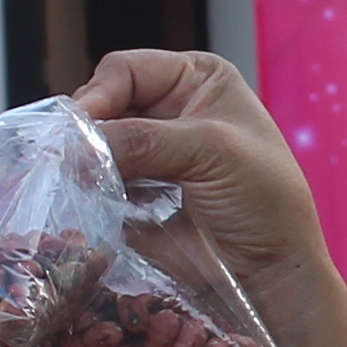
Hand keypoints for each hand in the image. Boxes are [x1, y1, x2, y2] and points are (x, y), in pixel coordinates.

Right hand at [77, 50, 332, 308]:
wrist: (272, 276)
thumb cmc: (264, 201)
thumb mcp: (211, 151)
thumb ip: (143, 139)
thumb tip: (74, 144)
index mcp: (198, 79)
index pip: (127, 70)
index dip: (99, 94)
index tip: (79, 127)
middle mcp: (172, 109)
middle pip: (105, 106)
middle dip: (88, 130)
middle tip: (73, 160)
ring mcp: (153, 155)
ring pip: (97, 146)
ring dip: (85, 163)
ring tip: (78, 183)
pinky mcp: (138, 197)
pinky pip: (98, 185)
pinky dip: (89, 193)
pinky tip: (89, 204)